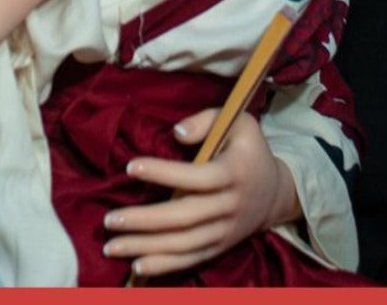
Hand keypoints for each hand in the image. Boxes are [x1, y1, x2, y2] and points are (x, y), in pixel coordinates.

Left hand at [102, 108, 301, 279]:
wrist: (275, 193)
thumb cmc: (249, 150)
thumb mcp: (239, 123)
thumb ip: (206, 121)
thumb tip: (176, 132)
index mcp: (233, 173)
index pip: (196, 176)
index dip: (164, 173)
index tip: (131, 166)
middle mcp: (229, 206)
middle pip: (185, 217)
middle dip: (145, 220)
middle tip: (110, 219)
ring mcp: (224, 231)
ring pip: (183, 244)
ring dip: (146, 248)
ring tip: (112, 246)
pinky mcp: (219, 247)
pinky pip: (190, 259)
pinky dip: (164, 266)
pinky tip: (137, 266)